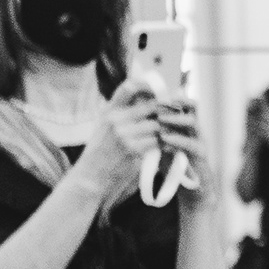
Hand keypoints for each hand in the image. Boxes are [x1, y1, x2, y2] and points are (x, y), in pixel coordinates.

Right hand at [94, 87, 206, 206]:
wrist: (89, 182)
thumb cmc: (98, 159)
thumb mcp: (103, 131)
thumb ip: (120, 118)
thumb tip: (143, 107)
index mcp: (109, 113)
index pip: (129, 87)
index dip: (148, 87)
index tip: (161, 94)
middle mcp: (116, 120)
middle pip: (151, 106)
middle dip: (167, 110)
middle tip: (178, 115)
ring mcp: (125, 135)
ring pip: (158, 125)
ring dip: (170, 129)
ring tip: (177, 133)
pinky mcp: (134, 150)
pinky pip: (159, 142)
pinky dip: (168, 144)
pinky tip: (173, 148)